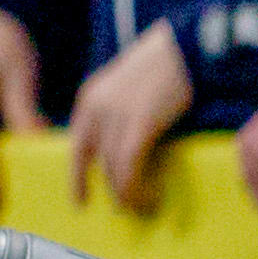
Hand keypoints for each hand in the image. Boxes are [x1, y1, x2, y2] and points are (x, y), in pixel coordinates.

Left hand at [66, 19, 196, 208]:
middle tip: (123, 209)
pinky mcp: (140, 123)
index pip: (77, 145)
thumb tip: (122, 150)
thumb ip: (116, 114)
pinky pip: (130, 164)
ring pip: (112, 166)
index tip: (79, 201)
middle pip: (94, 160)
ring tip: (140, 207)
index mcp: (88, 100)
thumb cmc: (159, 69)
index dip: (77, 176)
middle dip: (106, 188)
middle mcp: (95, 108)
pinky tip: (147, 196)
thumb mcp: (125, 90)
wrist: (180, 49)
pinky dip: (136, 185)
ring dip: (126, 192)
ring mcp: (116, 115)